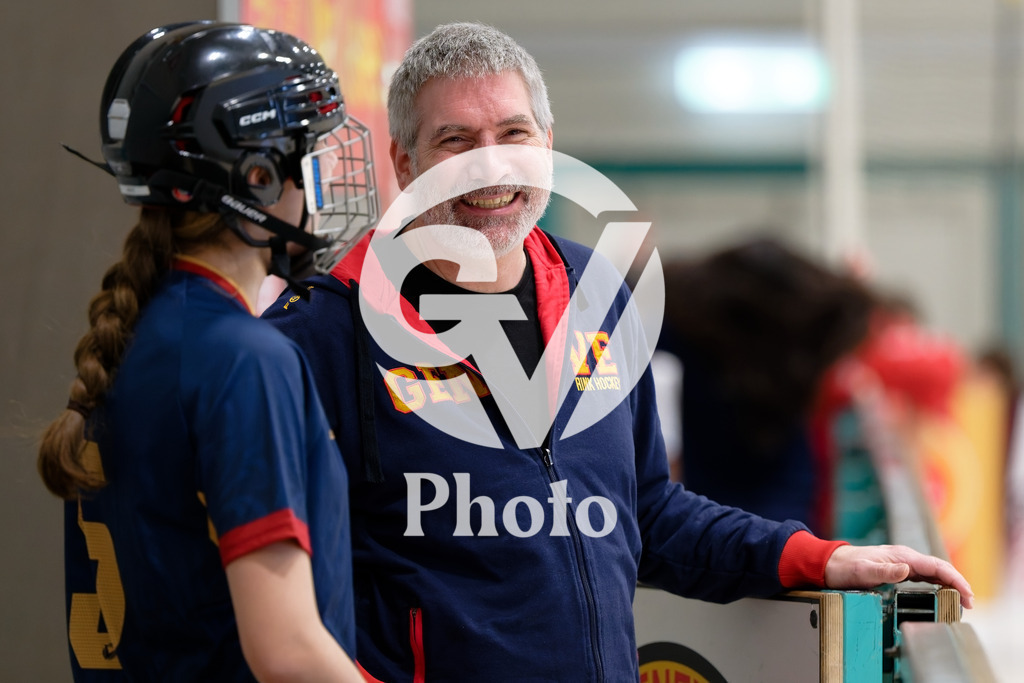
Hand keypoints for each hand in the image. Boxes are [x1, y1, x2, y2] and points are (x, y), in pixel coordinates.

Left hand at [824, 544, 974, 608]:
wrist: (830, 562)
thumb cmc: (845, 567)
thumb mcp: (862, 571)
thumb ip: (884, 571)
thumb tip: (907, 570)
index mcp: (902, 556)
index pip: (936, 565)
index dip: (955, 579)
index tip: (967, 594)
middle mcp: (905, 557)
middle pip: (939, 568)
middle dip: (958, 584)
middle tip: (970, 604)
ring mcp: (902, 562)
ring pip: (933, 572)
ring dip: (950, 584)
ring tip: (962, 601)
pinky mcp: (898, 569)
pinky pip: (924, 576)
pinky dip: (938, 584)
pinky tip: (942, 594)